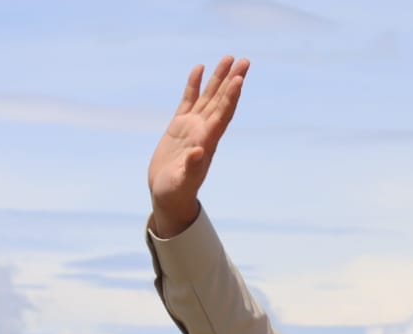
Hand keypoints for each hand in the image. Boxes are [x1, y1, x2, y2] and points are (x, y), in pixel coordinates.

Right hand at [148, 56, 249, 237]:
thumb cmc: (175, 192)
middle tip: (244, 60)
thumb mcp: (182, 182)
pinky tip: (199, 68)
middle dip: (232, 80)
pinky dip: (194, 84)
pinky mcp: (179, 126)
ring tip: (228, 58)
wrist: (168, 196)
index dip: (231, 97)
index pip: (222, 115)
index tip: (240, 79)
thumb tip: (198, 152)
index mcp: (207, 142)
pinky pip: (189, 100)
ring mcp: (192, 127)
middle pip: (221, 100)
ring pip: (208, 96)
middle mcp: (204, 131)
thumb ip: (191, 167)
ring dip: (218, 78)